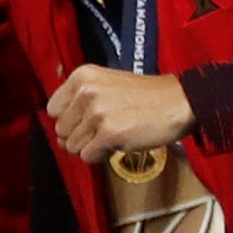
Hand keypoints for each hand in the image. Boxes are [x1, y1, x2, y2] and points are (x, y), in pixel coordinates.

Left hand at [46, 68, 192, 162]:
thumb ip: (79, 107)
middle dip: (79, 136)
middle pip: (61, 130)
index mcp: (82, 77)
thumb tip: (60, 140)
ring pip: (72, 146)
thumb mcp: (106, 86)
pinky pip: (88, 156)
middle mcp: (86, 91)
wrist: (180, 102)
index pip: (53, 110)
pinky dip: (101, 155)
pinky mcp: (109, 132)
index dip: (69, 120)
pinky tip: (118, 143)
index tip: (88, 120)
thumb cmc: (144, 96)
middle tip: (104, 129)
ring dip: (91, 147)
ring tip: (113, 134)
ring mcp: (97, 112)